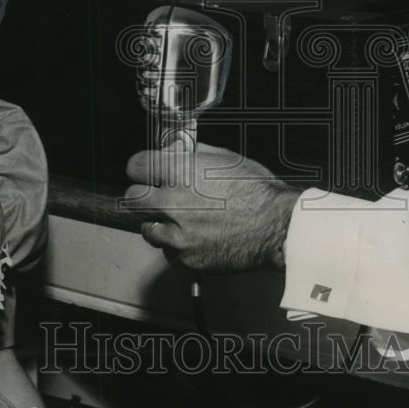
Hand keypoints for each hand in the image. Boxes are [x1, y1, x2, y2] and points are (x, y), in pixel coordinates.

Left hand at [124, 144, 300, 272]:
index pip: (135, 166)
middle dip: (144, 196)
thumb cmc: (257, 192)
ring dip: (159, 223)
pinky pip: (167, 251)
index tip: (146, 172)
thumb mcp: (225, 158)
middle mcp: (171, 202)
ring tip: (180, 220)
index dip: (142, 168)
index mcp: (179, 172)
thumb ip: (191, 153)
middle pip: (132, 198)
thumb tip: (173, 150)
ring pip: (147, 228)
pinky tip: (195, 237)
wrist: (276, 227)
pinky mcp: (184, 257)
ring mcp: (176, 233)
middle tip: (159, 197)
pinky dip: (177, 246)